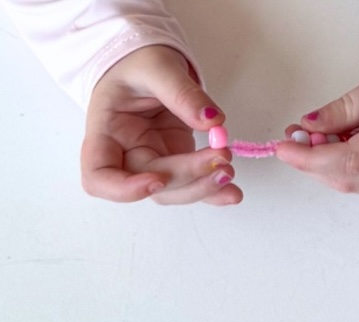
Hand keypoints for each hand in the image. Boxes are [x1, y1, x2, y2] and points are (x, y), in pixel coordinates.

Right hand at [81, 45, 241, 204]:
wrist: (148, 65)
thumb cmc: (137, 64)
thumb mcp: (156, 66)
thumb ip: (181, 93)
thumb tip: (212, 122)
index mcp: (106, 132)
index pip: (99, 176)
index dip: (124, 189)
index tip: (158, 179)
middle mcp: (126, 154)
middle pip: (152, 184)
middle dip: (188, 176)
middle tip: (221, 158)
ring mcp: (154, 161)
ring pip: (175, 191)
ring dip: (204, 188)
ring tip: (229, 171)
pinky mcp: (177, 161)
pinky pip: (194, 184)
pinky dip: (214, 191)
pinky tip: (232, 192)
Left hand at [275, 63, 358, 193]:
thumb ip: (346, 108)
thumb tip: (309, 126)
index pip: (354, 160)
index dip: (313, 158)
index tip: (284, 147)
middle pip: (350, 179)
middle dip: (313, 162)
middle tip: (294, 136)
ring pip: (354, 185)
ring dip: (324, 166)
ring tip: (312, 138)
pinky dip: (342, 167)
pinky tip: (336, 146)